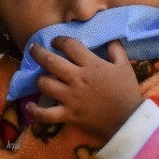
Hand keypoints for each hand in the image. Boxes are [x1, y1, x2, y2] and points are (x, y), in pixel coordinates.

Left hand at [25, 37, 143, 137]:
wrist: (128, 120)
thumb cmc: (126, 91)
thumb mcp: (125, 66)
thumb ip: (116, 49)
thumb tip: (109, 38)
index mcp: (91, 65)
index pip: (69, 46)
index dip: (59, 40)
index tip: (55, 41)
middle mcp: (77, 79)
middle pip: (50, 61)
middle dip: (38, 52)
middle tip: (33, 49)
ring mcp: (70, 98)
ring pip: (44, 84)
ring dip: (39, 80)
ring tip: (41, 78)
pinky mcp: (68, 115)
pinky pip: (46, 114)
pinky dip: (35, 111)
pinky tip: (29, 106)